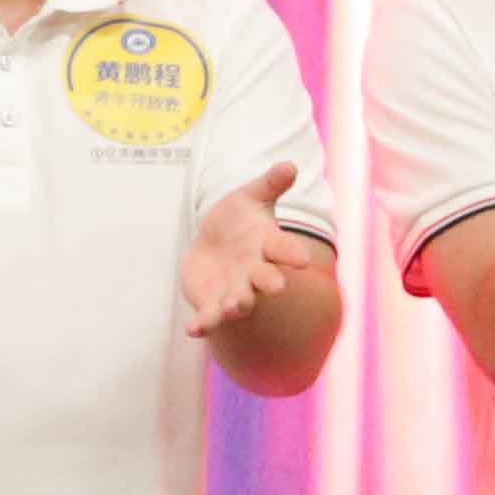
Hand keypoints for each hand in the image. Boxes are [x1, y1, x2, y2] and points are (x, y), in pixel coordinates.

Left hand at [181, 161, 331, 335]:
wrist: (213, 247)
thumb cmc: (238, 220)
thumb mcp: (251, 197)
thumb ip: (270, 184)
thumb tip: (289, 165)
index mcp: (268, 245)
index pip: (284, 248)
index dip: (292, 253)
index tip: (301, 259)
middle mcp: (255, 272)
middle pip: (265, 279)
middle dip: (269, 282)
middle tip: (276, 286)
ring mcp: (234, 290)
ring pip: (239, 302)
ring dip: (238, 304)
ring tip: (235, 306)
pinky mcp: (211, 304)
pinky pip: (208, 318)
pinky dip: (202, 324)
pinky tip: (192, 329)